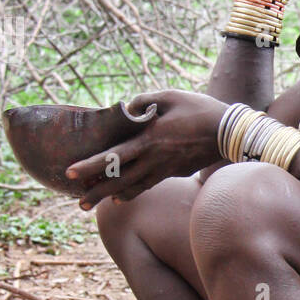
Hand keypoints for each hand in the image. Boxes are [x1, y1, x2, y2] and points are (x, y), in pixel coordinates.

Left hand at [65, 89, 229, 209]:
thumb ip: (144, 101)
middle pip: (119, 180)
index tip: (70, 171)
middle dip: (97, 192)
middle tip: (78, 203)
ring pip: (133, 187)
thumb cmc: (200, 110)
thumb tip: (126, 108)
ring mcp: (165, 169)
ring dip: (112, 196)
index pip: (113, 156)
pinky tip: (123, 196)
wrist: (229, 132)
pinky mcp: (174, 172)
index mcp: (149, 140)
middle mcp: (153, 159)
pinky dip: (133, 191)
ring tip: (94, 203)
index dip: (91, 165)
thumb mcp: (170, 96)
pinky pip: (149, 184)